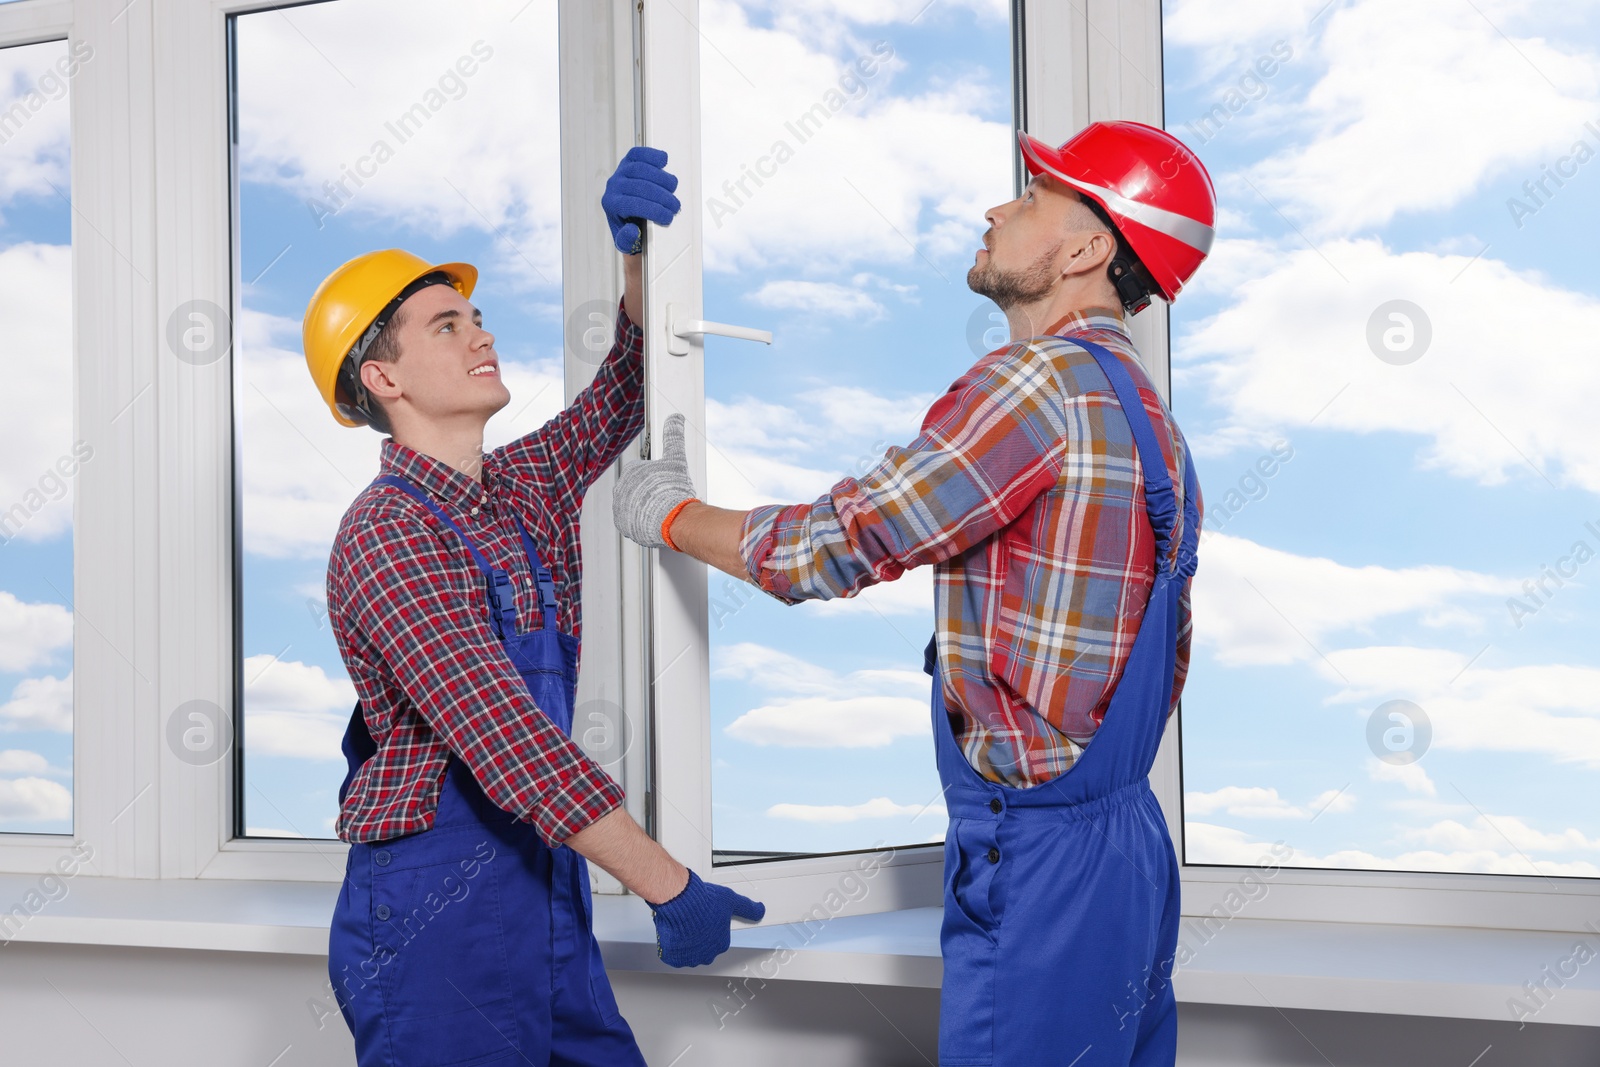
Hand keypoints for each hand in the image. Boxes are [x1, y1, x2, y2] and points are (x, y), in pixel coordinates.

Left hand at [602, 146, 680, 254]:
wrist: (626, 213)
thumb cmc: (629, 228)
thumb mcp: (626, 242)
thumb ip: (627, 240)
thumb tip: (632, 230)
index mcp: (611, 204)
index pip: (634, 205)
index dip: (654, 211)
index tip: (668, 217)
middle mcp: (613, 186)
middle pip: (641, 186)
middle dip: (662, 197)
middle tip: (675, 207)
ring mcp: (620, 171)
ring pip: (642, 169)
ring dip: (662, 179)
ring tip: (673, 190)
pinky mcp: (628, 161)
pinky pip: (639, 154)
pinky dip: (653, 156)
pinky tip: (663, 162)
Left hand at [614, 413, 697, 548]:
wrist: (671, 520)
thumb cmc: (673, 490)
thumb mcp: (675, 459)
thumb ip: (673, 437)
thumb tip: (675, 418)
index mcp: (631, 470)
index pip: (642, 471)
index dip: (656, 478)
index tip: (665, 483)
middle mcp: (621, 488)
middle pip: (637, 489)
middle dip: (649, 492)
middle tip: (665, 497)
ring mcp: (620, 507)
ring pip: (633, 505)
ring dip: (644, 507)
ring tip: (660, 510)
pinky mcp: (622, 524)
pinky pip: (630, 521)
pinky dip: (640, 521)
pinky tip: (653, 521)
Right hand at [651, 869, 765, 967]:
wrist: (681, 900)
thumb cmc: (704, 901)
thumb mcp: (732, 901)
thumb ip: (748, 908)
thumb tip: (760, 910)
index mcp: (721, 944)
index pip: (716, 940)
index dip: (708, 928)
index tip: (702, 919)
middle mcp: (707, 954)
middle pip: (701, 948)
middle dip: (696, 938)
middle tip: (690, 921)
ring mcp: (689, 957)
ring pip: (686, 952)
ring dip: (683, 943)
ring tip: (681, 926)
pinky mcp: (673, 957)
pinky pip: (672, 955)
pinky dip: (671, 947)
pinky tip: (672, 933)